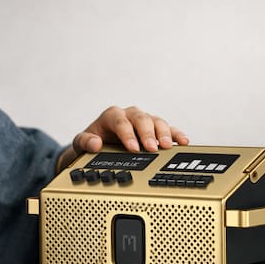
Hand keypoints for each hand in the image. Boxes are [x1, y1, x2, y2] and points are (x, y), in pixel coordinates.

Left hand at [57, 106, 188, 171]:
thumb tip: (95, 143)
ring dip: (163, 133)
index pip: (120, 121)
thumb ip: (84, 142)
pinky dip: (176, 135)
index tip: (132, 148)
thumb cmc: (92, 142)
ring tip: (166, 146)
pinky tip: (183, 141)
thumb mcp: (81, 143)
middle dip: (147, 133)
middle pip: (141, 119)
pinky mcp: (154, 130)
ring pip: (156, 121)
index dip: (127, 134)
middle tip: (152, 148)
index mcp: (112, 115)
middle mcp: (129, 115)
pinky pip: (168, 129)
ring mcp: (144, 122)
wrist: (99, 146)